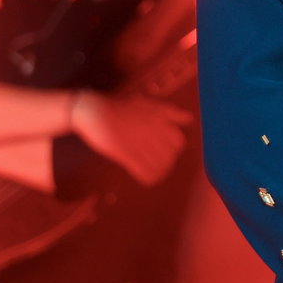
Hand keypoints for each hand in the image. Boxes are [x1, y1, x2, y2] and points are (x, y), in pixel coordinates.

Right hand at [69, 91, 191, 185]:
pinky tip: (145, 178)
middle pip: (170, 155)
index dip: (173, 150)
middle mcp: (152, 129)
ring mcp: (139, 141)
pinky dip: (149, 177)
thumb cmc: (121, 108)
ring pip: (160, 165)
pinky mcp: (125, 152)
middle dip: (167, 162)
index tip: (165, 151)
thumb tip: (189, 118)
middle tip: (156, 163)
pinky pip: (144, 171)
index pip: (178, 141)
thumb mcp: (148, 103)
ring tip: (152, 171)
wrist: (93, 112)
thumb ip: (170, 112)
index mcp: (159, 118)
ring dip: (159, 171)